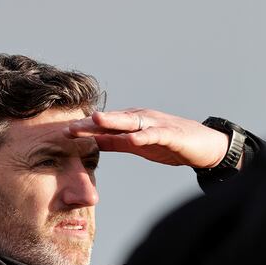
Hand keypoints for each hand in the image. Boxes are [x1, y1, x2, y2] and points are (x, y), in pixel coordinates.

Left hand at [64, 108, 229, 167]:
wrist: (203, 146)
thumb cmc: (169, 144)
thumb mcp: (137, 144)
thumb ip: (116, 142)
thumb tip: (92, 142)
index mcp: (131, 122)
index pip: (103, 125)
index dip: (84, 129)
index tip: (62, 133)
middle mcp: (141, 118)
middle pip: (112, 120)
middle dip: (90, 123)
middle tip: (70, 127)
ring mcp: (156, 124)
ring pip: (130, 121)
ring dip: (112, 120)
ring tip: (95, 120)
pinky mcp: (170, 133)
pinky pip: (154, 134)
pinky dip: (143, 135)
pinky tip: (132, 138)